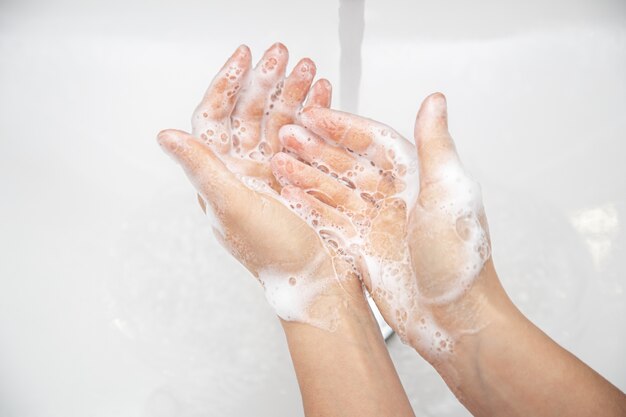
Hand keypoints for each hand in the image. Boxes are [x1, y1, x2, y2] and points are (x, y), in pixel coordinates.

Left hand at [157, 44, 360, 328]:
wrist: (319, 280)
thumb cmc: (275, 254)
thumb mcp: (233, 208)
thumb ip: (201, 169)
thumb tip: (165, 136)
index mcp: (222, 176)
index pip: (215, 119)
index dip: (226, 85)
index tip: (243, 58)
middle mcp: (246, 170)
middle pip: (250, 113)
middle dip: (266, 81)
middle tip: (283, 55)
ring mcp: (276, 171)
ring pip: (279, 120)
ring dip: (293, 93)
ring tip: (309, 70)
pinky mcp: (303, 176)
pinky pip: (306, 136)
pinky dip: (315, 114)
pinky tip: (323, 95)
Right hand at [272, 93, 494, 360]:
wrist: (455, 321)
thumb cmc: (461, 262)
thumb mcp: (449, 195)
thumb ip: (435, 145)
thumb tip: (435, 102)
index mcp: (417, 179)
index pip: (373, 143)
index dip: (342, 127)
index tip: (314, 114)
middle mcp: (395, 199)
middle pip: (348, 165)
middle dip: (316, 149)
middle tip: (286, 135)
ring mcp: (377, 225)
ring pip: (334, 192)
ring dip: (307, 175)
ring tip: (278, 162)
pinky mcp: (363, 249)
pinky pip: (331, 222)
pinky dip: (310, 208)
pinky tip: (290, 196)